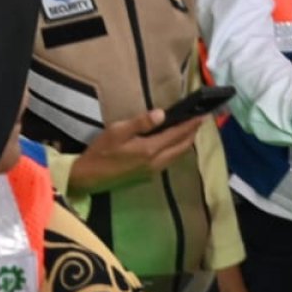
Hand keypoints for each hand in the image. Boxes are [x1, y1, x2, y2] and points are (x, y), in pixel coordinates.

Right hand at [67, 108, 205, 197]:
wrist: (88, 177)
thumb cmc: (101, 151)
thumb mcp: (117, 132)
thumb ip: (141, 123)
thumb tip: (162, 114)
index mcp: (150, 149)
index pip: (177, 134)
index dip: (190, 124)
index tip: (203, 115)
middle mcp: (156, 162)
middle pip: (181, 147)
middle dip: (192, 134)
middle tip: (200, 121)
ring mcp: (153, 171)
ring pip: (177, 156)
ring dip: (185, 143)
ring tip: (190, 131)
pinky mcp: (147, 176)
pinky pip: (169, 161)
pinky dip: (176, 151)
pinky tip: (174, 145)